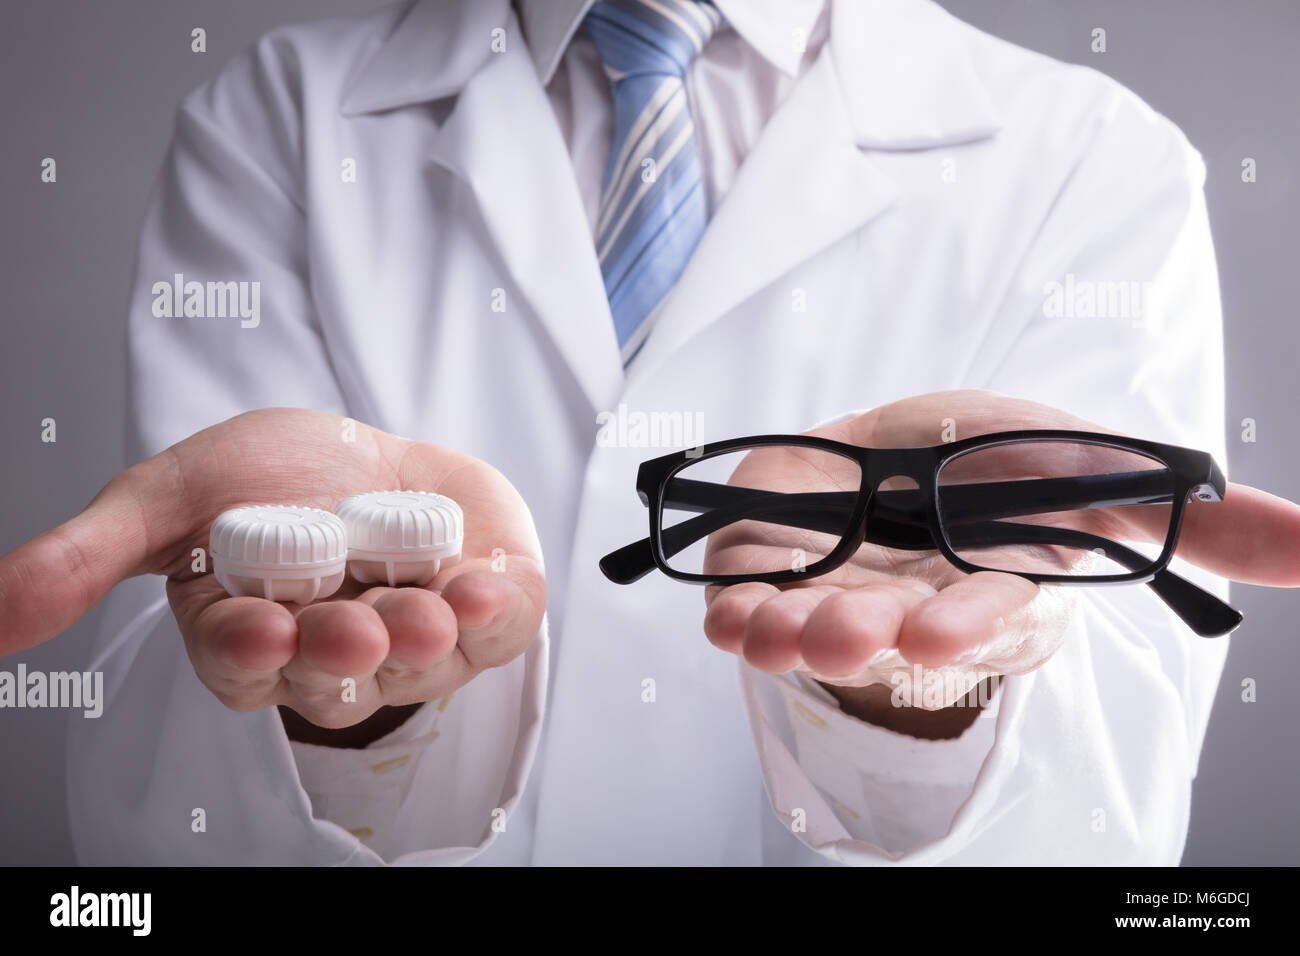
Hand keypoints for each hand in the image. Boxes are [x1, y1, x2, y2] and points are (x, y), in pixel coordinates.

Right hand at [0, 408, 545, 728]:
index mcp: (256, 635)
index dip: (250, 652)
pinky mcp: (483, 611)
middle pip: (334, 676)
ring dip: (423, 638)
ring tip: (428, 607)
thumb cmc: (273, 475)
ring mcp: (415, 638)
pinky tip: (486, 588)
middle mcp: (336, 654)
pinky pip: (496, 631)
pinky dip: (495, 613)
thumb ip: (92, 553)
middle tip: (351, 629)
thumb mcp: (174, 494)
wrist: (369, 450)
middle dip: (342, 654)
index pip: (245, 666)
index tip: (258, 629)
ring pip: (418, 662)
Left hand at [701, 390, 1299, 719]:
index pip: (991, 607)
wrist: (881, 457)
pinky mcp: (771, 578)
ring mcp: (836, 595)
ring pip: (813, 626)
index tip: (939, 623)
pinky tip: (726, 611)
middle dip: (869, 631)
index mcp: (992, 578)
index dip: (971, 617)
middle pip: (893, 627)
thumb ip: (1193, 515)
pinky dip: (732, 609)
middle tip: (844, 629)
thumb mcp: (1085, 465)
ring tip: (773, 626)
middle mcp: (914, 602)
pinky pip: (746, 604)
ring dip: (790, 631)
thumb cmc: (981, 462)